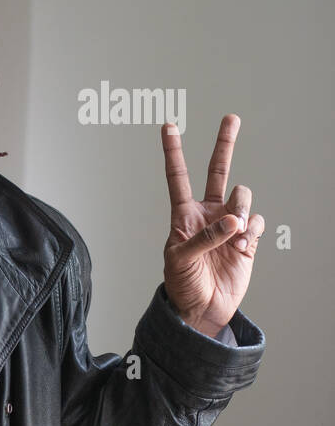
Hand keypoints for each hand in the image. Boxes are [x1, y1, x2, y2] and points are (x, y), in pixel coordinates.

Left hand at [161, 114, 263, 336]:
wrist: (203, 308)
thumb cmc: (182, 283)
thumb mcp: (181, 260)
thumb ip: (204, 237)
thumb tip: (233, 220)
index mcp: (184, 215)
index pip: (178, 177)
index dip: (174, 152)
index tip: (168, 126)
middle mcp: (208, 213)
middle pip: (218, 171)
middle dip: (225, 143)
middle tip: (231, 117)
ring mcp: (229, 223)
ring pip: (243, 196)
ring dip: (241, 210)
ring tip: (233, 235)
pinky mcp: (248, 238)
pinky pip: (256, 221)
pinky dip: (251, 231)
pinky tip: (242, 246)